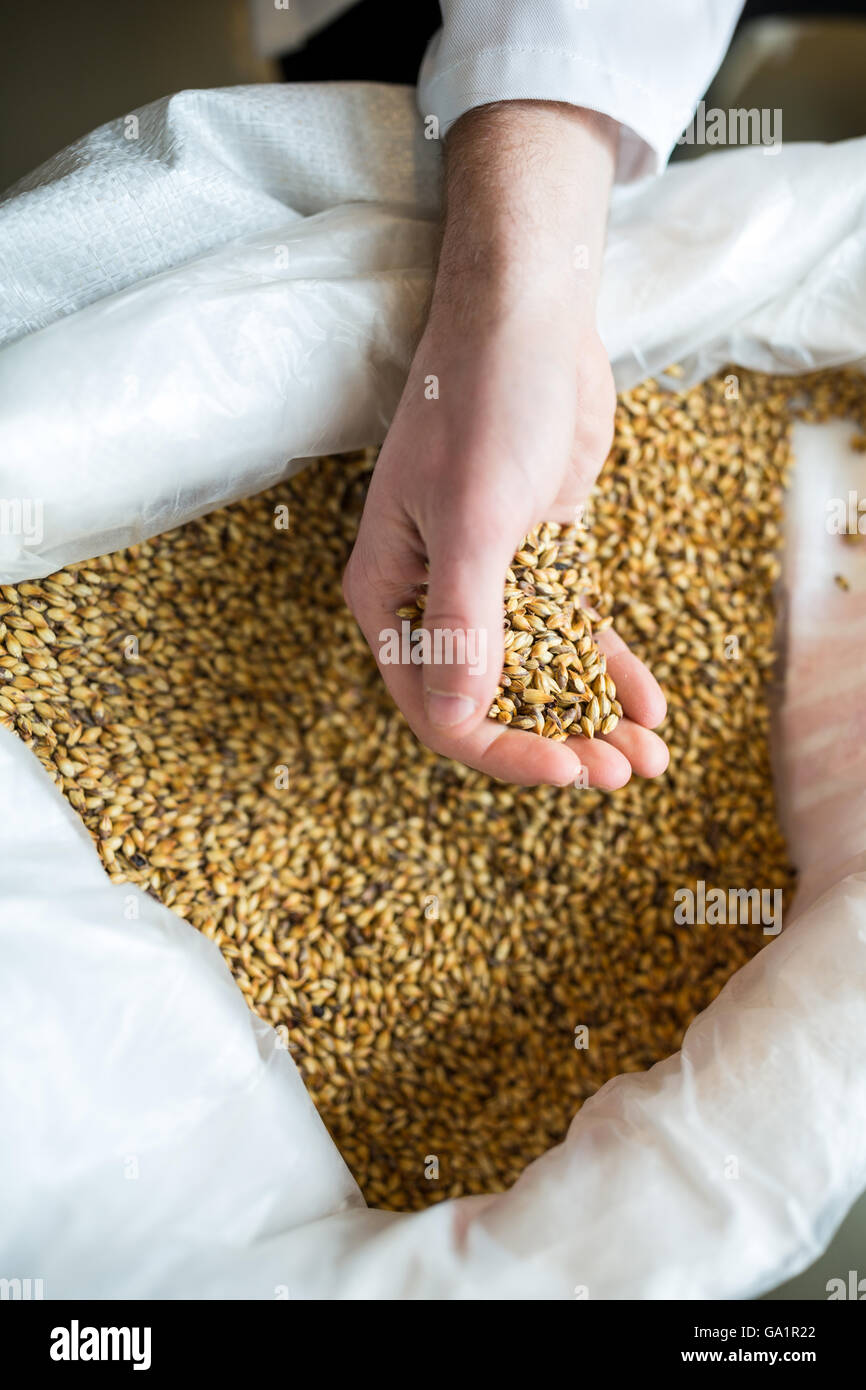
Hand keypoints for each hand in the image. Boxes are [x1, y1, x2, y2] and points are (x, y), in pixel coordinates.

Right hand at [343, 102, 667, 786]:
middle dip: (558, 743)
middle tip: (621, 771)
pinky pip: (571, 633)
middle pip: (493, 702)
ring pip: (538, 675)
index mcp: (390, 597)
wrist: (529, 320)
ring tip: (648, 756)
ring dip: (590, 718)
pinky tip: (649, 703)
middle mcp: (432, 599)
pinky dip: (607, 668)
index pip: (437, 708)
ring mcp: (488, 581)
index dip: (503, 751)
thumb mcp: (473, 520)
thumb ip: (464, 623)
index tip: (570, 769)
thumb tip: (456, 719)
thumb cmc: (483, 406)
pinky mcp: (538, 559)